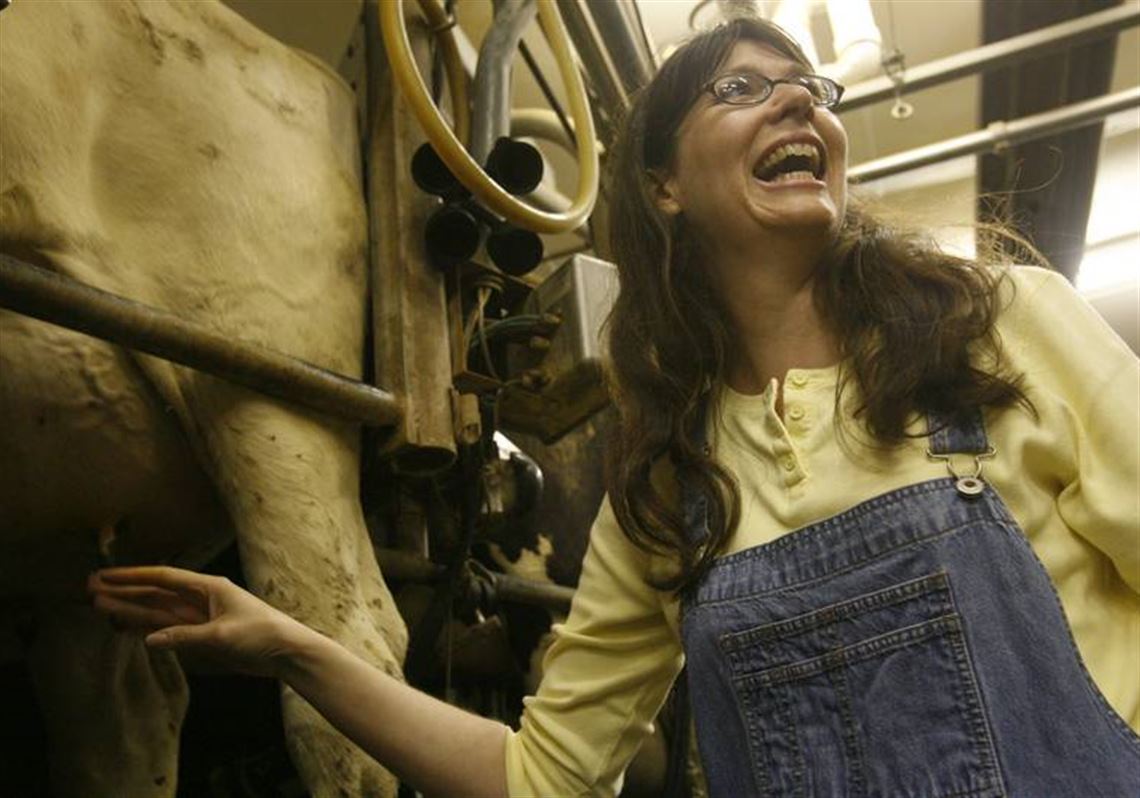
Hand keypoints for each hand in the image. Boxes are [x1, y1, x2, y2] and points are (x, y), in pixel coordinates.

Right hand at [88, 566, 305, 678]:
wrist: (287, 652)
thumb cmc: (262, 635)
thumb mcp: (223, 636)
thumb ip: (185, 637)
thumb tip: (150, 639)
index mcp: (209, 588)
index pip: (164, 578)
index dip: (133, 576)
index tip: (106, 575)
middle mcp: (202, 599)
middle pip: (156, 593)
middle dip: (124, 591)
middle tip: (92, 589)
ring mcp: (201, 618)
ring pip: (158, 612)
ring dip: (130, 609)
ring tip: (100, 607)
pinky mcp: (204, 636)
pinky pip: (169, 629)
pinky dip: (148, 628)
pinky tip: (128, 627)